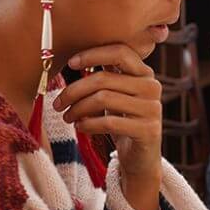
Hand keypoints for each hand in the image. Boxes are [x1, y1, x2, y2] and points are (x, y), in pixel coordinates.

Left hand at [53, 44, 162, 209]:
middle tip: (57, 103)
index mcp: (144, 73)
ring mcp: (152, 108)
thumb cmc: (123, 121)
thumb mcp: (115, 95)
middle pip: (104, 79)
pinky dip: (89, 124)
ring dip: (77, 108)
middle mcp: (152, 87)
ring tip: (67, 116)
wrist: (141, 157)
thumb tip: (75, 60)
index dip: (93, 54)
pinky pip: (109, 122)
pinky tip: (80, 126)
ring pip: (103, 99)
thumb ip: (105, 76)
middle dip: (74, 90)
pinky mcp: (148, 130)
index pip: (120, 52)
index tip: (70, 63)